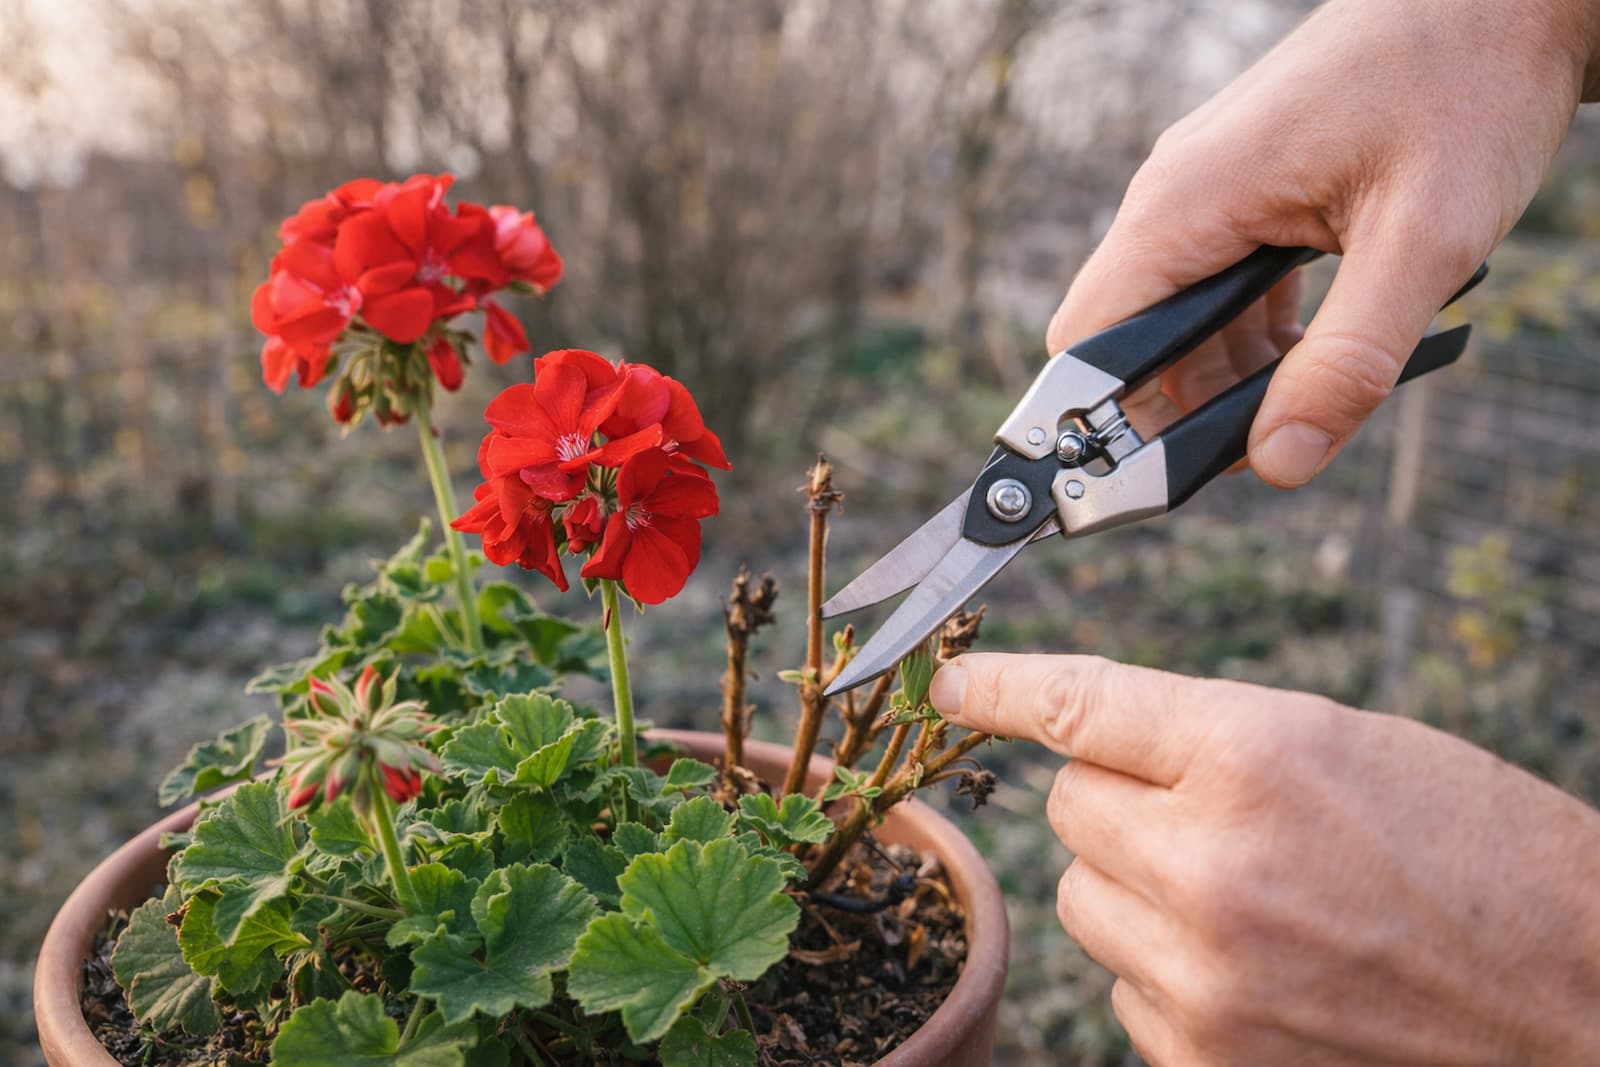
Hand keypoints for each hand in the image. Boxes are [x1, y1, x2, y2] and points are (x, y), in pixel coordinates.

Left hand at [930, 653, 1599, 1065]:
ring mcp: (1204, 976)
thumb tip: (1082, 741)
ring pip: (1083, 900)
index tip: (953, 682)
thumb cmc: (1478, 857)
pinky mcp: (1205, 1059)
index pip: (1081, 703)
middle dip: (1119, 800)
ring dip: (1138, 888)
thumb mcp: (1349, 746)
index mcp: (1258, 755)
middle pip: (1068, 808)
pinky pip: (1123, 989)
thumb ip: (1207, 738)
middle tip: (1206, 812)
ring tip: (1252, 898)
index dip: (1002, 684)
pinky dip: (1167, 972)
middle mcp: (1214, 864)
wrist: (1579, 1004)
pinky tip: (1261, 968)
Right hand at [1049, 0, 1599, 486]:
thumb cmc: (1469, 85)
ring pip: (1180, 323)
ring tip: (1322, 393)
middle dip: (1188, 410)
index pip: (1089, 343)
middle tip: (1275, 445)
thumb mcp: (1423, 241)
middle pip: (1133, 344)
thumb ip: (1346, 363)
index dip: (1104, 425)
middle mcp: (1176, 197)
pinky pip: (1221, 289)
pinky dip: (1259, 337)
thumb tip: (1280, 466)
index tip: (1152, 483)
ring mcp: (1209, 191)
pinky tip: (1325, 349)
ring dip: (1234, 377)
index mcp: (1185, 203)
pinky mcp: (1246, 191)